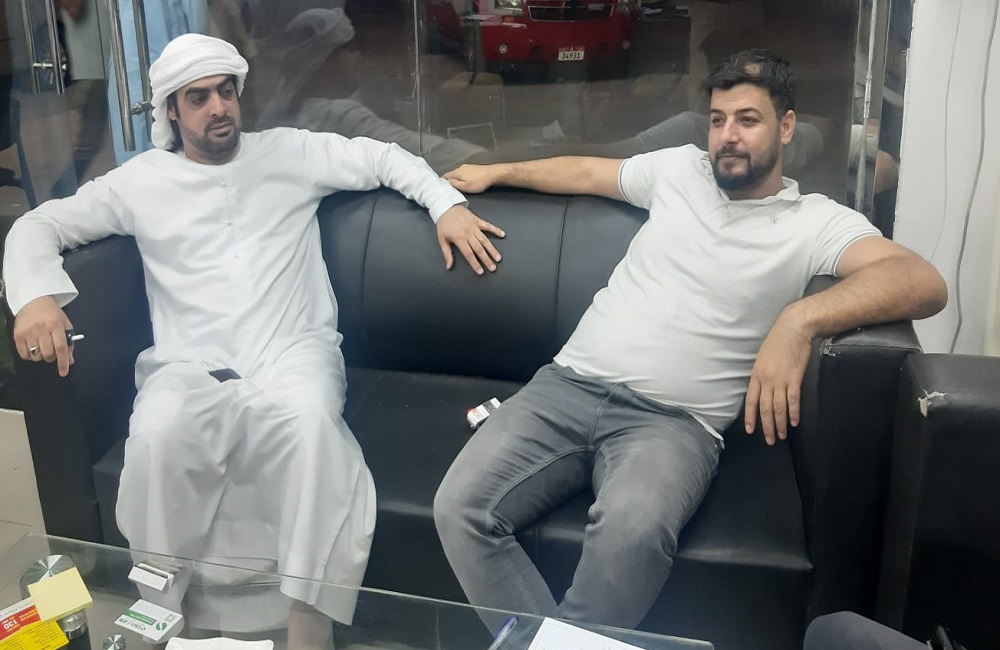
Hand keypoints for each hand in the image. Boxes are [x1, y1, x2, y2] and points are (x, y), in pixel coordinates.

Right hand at [12, 296, 74, 376]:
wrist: (33, 300)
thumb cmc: (52, 313)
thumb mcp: (65, 324)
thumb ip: (69, 343)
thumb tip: (69, 360)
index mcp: (55, 325)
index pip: (61, 348)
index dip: (63, 362)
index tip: (64, 372)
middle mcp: (41, 329)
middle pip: (48, 354)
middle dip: (52, 357)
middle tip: (53, 351)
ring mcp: (28, 332)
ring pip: (36, 356)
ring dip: (42, 356)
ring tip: (43, 347)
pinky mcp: (18, 335)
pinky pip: (24, 355)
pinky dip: (30, 356)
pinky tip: (34, 348)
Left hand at [436, 205, 504, 274]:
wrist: (446, 206)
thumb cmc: (443, 224)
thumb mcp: (442, 239)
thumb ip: (447, 253)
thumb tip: (449, 266)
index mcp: (459, 238)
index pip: (469, 254)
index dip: (475, 263)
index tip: (481, 271)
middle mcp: (468, 233)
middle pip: (479, 249)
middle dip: (486, 260)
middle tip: (493, 268)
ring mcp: (474, 226)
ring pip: (485, 240)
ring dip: (492, 250)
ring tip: (498, 258)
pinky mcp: (478, 220)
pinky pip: (488, 226)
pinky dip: (496, 230)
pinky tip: (502, 235)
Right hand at [443, 164, 499, 193]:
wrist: (493, 174)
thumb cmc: (479, 182)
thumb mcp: (465, 186)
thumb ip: (454, 184)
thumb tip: (447, 182)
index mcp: (457, 172)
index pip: (445, 176)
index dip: (441, 181)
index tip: (439, 186)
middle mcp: (461, 168)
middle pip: (451, 174)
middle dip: (448, 180)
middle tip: (447, 187)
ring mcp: (467, 167)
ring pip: (458, 173)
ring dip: (456, 179)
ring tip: (456, 185)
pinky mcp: (473, 168)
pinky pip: (464, 173)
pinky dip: (462, 177)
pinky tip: (465, 181)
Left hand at [744, 310, 812, 444]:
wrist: (793, 329)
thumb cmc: (778, 341)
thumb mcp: (763, 358)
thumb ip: (762, 374)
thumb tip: (763, 388)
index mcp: (756, 375)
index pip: (751, 401)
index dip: (751, 417)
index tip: (751, 430)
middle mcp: (766, 380)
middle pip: (765, 408)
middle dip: (766, 427)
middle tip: (769, 440)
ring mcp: (780, 380)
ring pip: (778, 408)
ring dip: (779, 424)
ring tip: (781, 436)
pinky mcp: (794, 378)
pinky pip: (793, 400)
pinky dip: (793, 413)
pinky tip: (794, 422)